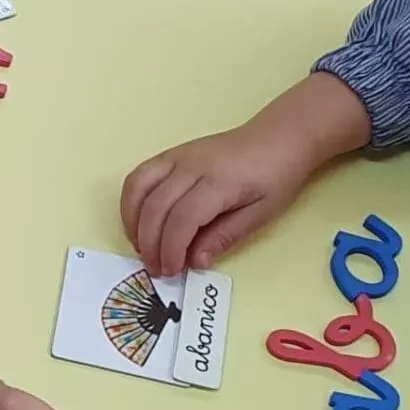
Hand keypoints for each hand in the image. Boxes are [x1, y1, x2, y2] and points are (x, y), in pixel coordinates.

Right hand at [121, 72, 371, 275]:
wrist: (278, 138)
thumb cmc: (275, 177)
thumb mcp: (260, 214)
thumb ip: (225, 237)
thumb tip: (195, 261)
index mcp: (218, 182)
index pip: (182, 219)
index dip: (171, 249)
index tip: (172, 271)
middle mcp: (190, 166)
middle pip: (155, 207)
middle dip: (150, 243)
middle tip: (156, 268)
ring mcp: (176, 157)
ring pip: (137, 188)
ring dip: (132, 222)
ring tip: (142, 247)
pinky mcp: (169, 155)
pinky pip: (139, 177)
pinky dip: (131, 202)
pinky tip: (139, 222)